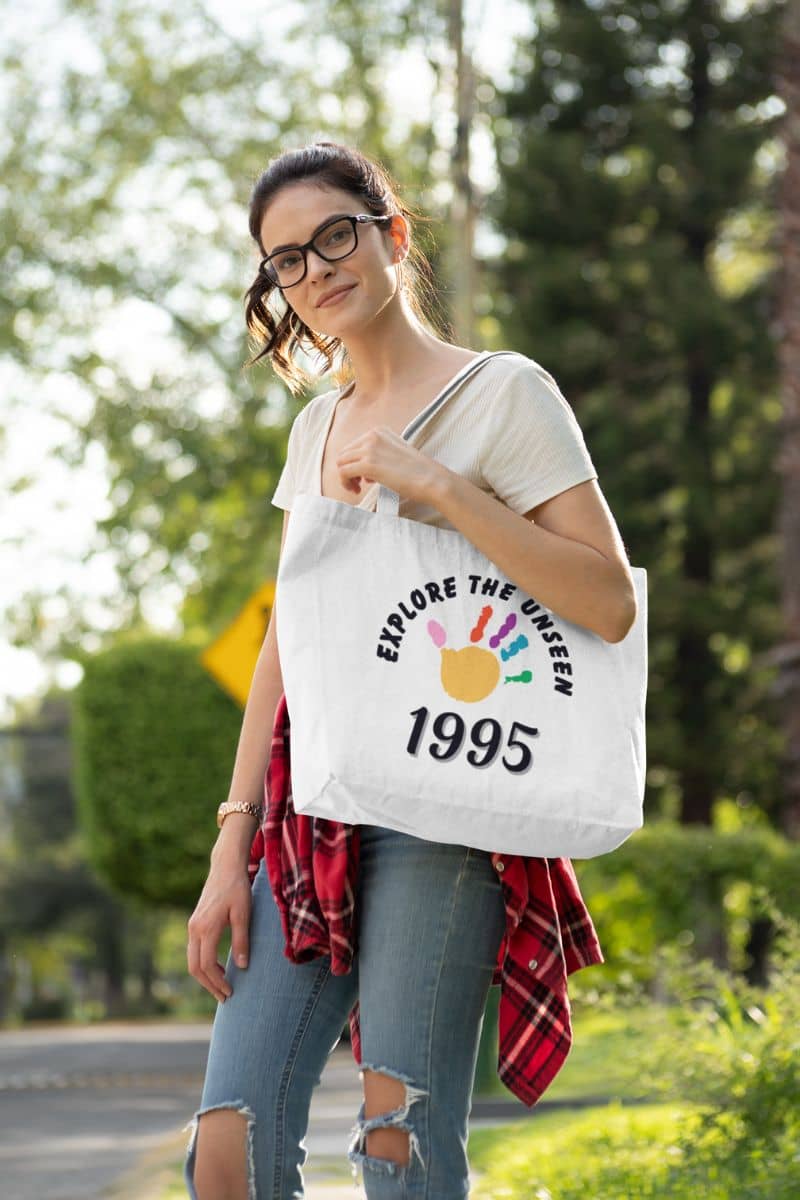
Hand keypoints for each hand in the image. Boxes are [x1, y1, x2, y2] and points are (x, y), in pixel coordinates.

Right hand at [186, 862, 252, 1003]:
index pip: (206, 965)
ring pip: (192, 960)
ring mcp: (192, 926)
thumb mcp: (243, 914)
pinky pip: (195, 950)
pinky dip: (204, 963)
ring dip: (206, 976)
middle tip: (225, 997)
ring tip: (223, 986)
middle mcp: (194, 929)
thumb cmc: (237, 888)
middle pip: (194, 967)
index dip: (217, 982)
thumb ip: (241, 940)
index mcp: (206, 928)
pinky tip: (220, 967)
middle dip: (209, 985)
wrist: (226, 867)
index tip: (230, 992)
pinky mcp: (195, 922)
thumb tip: (242, 967)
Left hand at [335, 426, 445, 504]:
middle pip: (344, 453)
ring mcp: (369, 449)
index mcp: (379, 431)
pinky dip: (345, 483)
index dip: (355, 463)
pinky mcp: (368, 464)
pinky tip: (357, 491)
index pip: (353, 446)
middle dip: (348, 470)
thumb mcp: (395, 454)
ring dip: (346, 478)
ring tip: (357, 489)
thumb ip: (378, 455)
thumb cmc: (417, 472)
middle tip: (358, 485)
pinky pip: (343, 472)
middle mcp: (372, 436)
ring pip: (340, 462)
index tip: (364, 477)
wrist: (431, 479)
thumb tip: (361, 471)